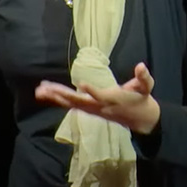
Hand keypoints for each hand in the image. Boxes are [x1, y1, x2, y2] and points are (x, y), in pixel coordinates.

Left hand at [35, 62, 160, 134]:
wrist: (141, 119)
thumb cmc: (142, 99)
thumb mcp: (146, 87)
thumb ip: (144, 77)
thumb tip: (141, 66)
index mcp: (113, 99)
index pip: (100, 96)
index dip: (92, 91)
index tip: (82, 84)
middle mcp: (99, 106)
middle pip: (79, 101)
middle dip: (62, 95)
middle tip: (46, 89)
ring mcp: (93, 109)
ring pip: (72, 104)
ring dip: (55, 97)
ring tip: (40, 90)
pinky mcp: (89, 110)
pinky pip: (71, 105)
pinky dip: (58, 99)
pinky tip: (45, 94)